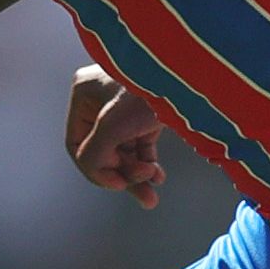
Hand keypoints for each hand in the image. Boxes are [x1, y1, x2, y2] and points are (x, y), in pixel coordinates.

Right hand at [67, 65, 166, 208]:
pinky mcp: (148, 114)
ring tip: (153, 189)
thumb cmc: (149, 90)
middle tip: (145, 195)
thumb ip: (94, 155)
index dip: (95, 169)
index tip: (117, 184)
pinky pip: (142, 146)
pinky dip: (148, 163)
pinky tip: (158, 177)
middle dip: (124, 175)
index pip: (77, 145)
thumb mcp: (111, 126)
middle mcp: (102, 100)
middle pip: (104, 151)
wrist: (193, 73)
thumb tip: (96, 174)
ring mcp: (126, 108)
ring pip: (125, 151)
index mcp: (84, 94)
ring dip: (138, 174)